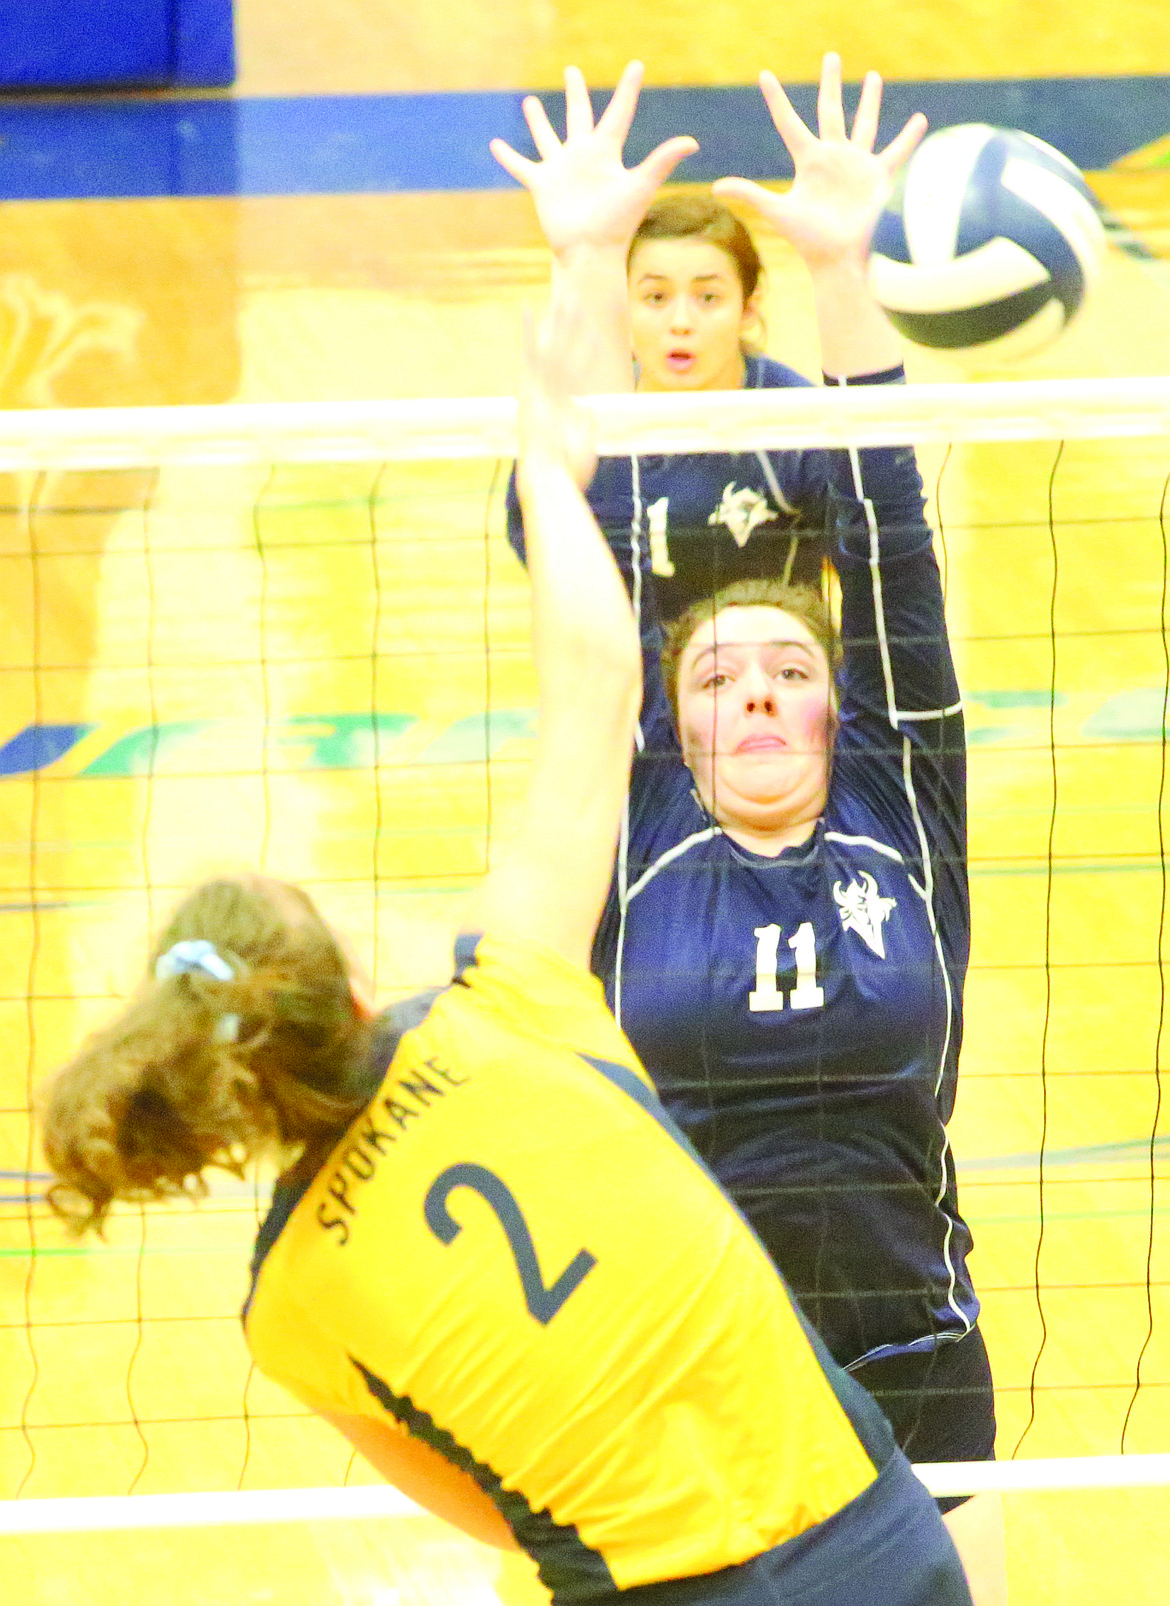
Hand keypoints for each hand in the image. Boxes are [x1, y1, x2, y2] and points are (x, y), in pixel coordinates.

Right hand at [491, 61, 697, 257]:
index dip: (628, 89)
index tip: (636, 65)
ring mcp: (561, 171)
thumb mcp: (639, 187)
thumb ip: (661, 162)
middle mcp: (583, 157)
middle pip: (578, 116)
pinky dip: (508, 157)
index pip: (619, 113)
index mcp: (606, 153)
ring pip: (547, 137)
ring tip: (529, 101)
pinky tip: (494, 144)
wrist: (590, 253)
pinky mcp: (542, 186)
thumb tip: (692, 141)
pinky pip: (521, 167)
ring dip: (538, 120)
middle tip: (571, 71)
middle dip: (575, 94)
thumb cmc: (617, 224)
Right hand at [516, 302, 597, 491]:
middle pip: (558, 351)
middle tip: (571, 300)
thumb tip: (588, 407)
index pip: (569, 369)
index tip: (581, 330)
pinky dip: (529, 333)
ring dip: (558, 323)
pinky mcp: (530, 390)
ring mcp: (538, 390)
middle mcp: (544, 393)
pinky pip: (532, 356)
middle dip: (565, 327)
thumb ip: (585, 421)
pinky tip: (529, 309)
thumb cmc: (567, 471)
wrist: (549, 480)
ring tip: (565, 297)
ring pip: (551, 348)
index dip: (576, 348)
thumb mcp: (582, 441)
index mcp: (556, 404)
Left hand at [714, 53, 926, 270]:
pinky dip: (909, 137)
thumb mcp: (779, 211)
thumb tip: (715, 187)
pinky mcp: (878, 177)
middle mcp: (832, 158)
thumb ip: (751, 195)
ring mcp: (856, 166)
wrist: (840, 260)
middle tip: (832, 57)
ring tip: (873, 76)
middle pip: (831, 111)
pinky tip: (921, 119)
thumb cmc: (809, 241)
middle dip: (831, 84)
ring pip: (864, 123)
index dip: (776, 100)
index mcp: (808, 162)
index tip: (765, 76)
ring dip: (869, 101)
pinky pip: (896, 152)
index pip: (789, 123)